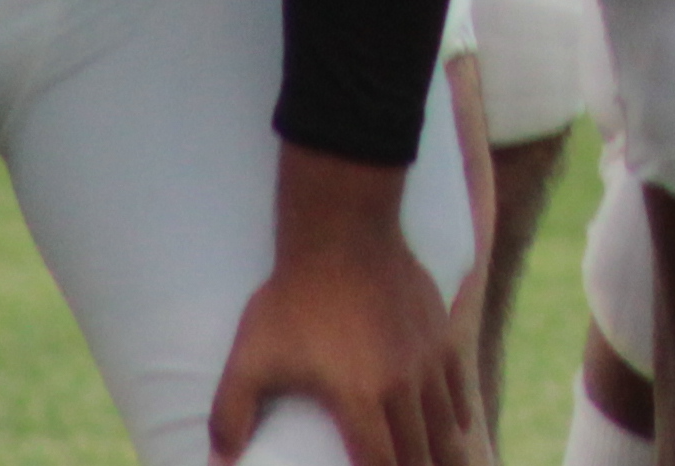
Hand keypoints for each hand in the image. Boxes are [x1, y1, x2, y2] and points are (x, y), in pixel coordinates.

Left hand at [209, 150, 473, 465]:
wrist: (343, 231)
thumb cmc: (294, 297)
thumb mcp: (250, 358)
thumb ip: (229, 416)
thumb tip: (215, 463)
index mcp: (359, 399)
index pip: (379, 464)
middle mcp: (403, 385)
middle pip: (418, 451)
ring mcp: (428, 358)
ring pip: (446, 423)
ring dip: (439, 450)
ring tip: (434, 464)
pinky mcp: (442, 331)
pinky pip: (459, 386)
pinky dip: (457, 414)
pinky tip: (455, 424)